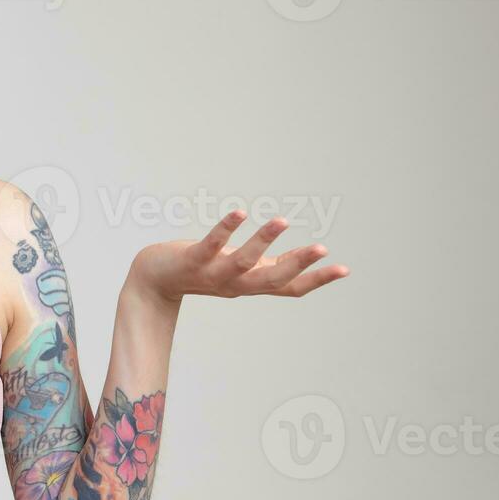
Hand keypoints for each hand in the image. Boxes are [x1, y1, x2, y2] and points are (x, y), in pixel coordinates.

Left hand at [129, 211, 349, 302]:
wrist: (154, 281)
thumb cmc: (203, 271)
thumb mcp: (240, 272)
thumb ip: (268, 267)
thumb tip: (304, 260)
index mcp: (251, 284)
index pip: (290, 287)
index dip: (316, 280)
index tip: (345, 268)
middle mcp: (236, 283)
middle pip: (272, 279)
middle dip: (298, 265)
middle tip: (322, 248)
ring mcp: (214, 273)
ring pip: (243, 262)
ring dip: (262, 241)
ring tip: (281, 220)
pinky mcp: (192, 260)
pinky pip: (211, 244)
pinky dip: (226, 229)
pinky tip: (240, 212)